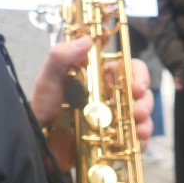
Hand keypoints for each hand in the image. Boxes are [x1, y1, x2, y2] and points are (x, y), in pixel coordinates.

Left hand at [31, 36, 153, 142]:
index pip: (128, 68)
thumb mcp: (47, 79)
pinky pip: (134, 138)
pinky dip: (141, 139)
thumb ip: (61, 57)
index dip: (139, 74)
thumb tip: (87, 40)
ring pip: (141, 115)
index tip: (137, 87)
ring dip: (146, 121)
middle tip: (139, 112)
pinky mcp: (113, 139)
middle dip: (145, 100)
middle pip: (139, 92)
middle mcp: (110, 95)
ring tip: (140, 131)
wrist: (37, 142)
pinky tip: (139, 141)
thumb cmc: (42, 107)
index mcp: (99, 77)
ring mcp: (113, 118)